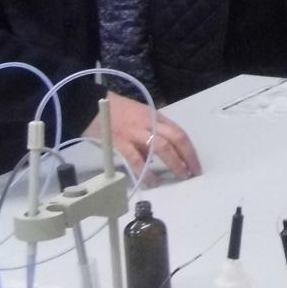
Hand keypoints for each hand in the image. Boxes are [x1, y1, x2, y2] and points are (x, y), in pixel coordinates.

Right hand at [85, 92, 201, 179]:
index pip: (179, 133)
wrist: (90, 105)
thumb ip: (152, 133)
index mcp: (155, 116)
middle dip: (187, 157)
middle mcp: (149, 123)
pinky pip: (137, 159)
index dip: (190, 150)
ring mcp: (135, 132)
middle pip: (175, 139)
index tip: (196, 165)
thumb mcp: (140, 117)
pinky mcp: (120, 142)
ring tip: (180, 176)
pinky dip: (147, 172)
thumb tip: (163, 155)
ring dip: (174, 164)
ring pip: (161, 147)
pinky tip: (154, 182)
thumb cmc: (117, 112)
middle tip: (193, 173)